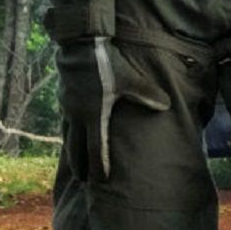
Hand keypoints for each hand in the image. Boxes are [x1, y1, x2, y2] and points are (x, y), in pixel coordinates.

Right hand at [57, 36, 169, 179]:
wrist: (81, 46)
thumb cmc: (107, 64)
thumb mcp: (130, 80)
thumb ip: (146, 95)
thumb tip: (166, 106)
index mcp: (93, 115)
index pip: (95, 148)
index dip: (98, 166)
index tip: (100, 182)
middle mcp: (77, 116)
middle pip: (76, 149)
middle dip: (81, 166)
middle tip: (86, 182)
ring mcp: (68, 108)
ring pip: (68, 137)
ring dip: (73, 153)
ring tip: (77, 164)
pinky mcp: (64, 99)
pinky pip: (66, 123)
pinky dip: (69, 135)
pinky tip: (73, 135)